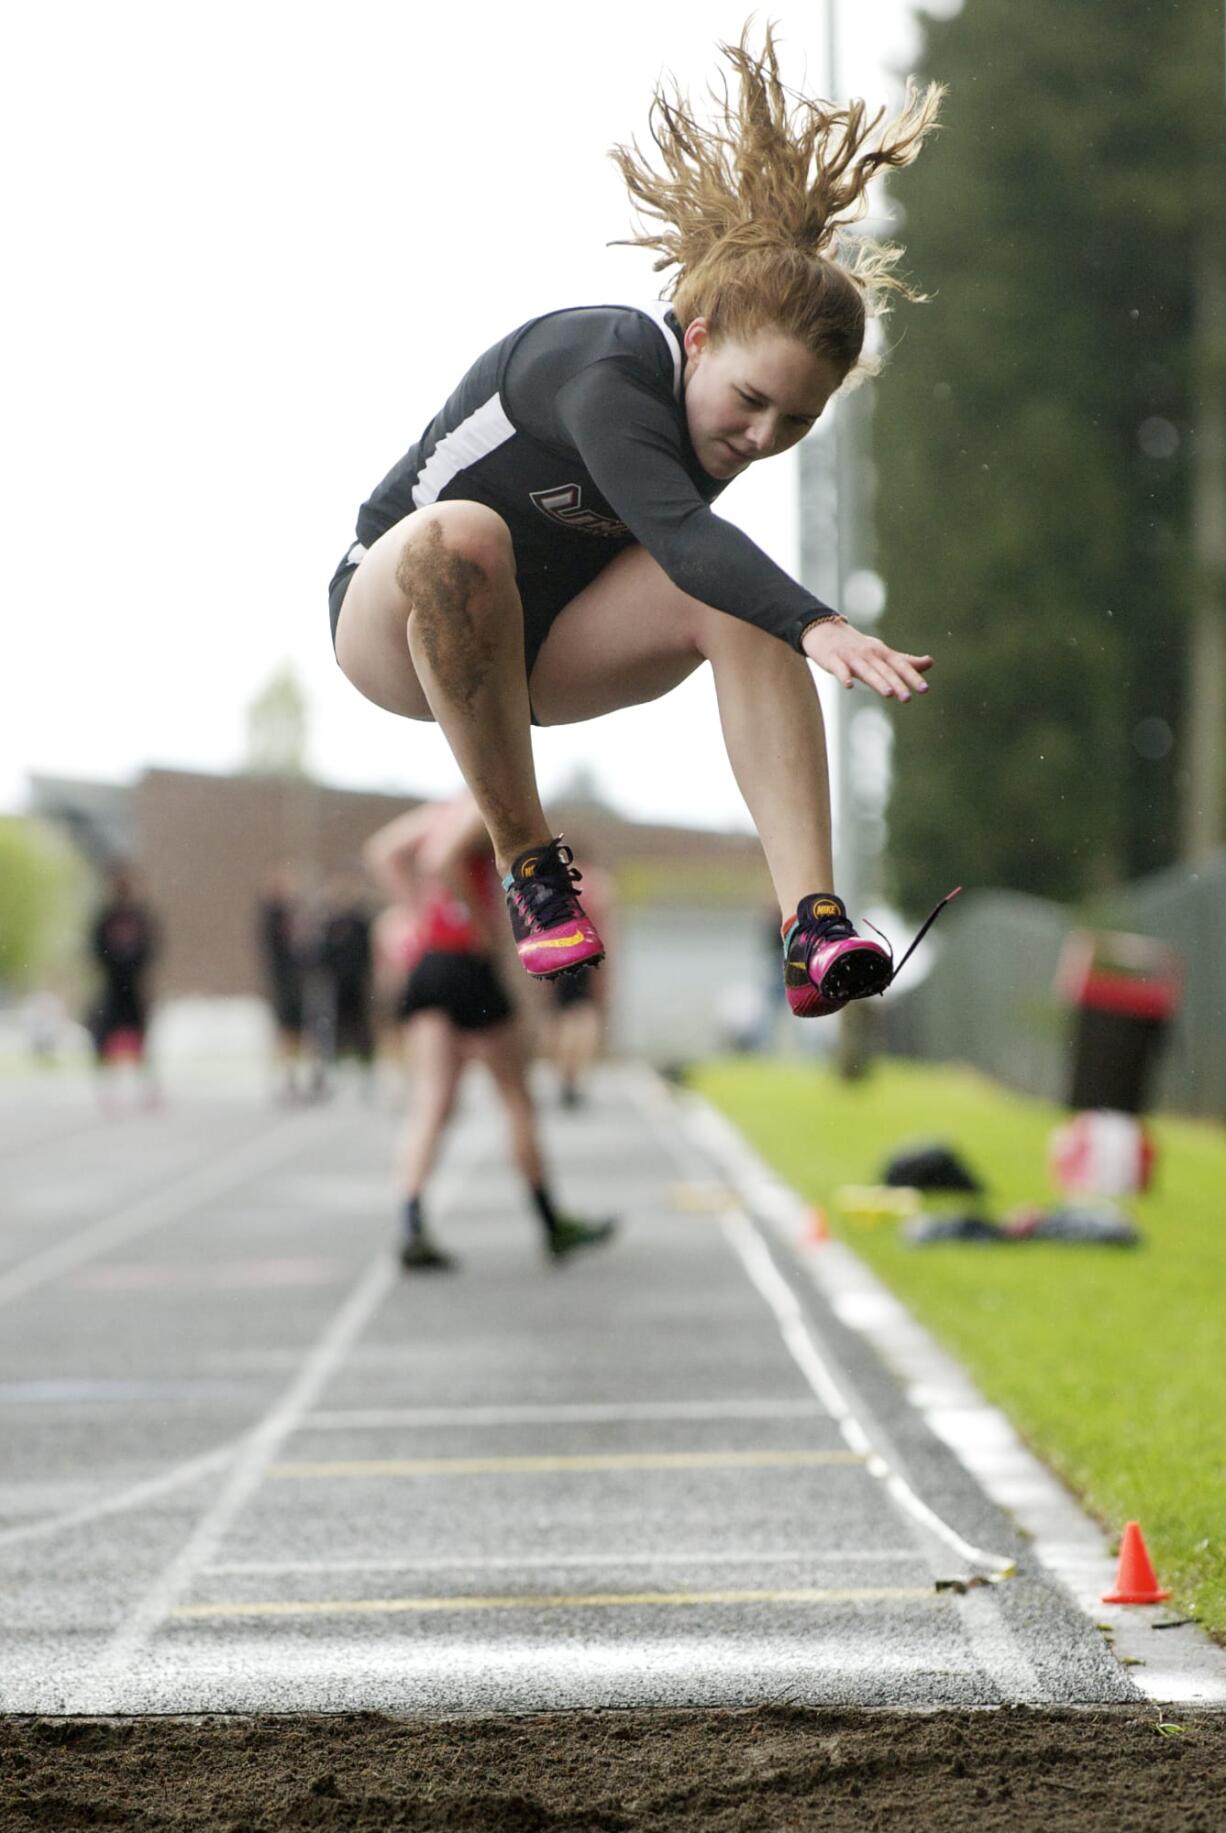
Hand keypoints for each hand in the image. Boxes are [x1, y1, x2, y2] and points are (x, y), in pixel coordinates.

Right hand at [802, 618, 932, 702]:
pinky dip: (844, 676)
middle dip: (897, 683)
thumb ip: (904, 660)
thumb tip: (930, 662)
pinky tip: (848, 685)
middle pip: (885, 670)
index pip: (900, 665)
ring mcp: (850, 656)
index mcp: (881, 653)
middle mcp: (868, 654)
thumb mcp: (881, 652)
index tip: (924, 690)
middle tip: (908, 698)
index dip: (912, 676)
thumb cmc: (856, 647)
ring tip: (888, 693)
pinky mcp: (833, 659)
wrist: (824, 630)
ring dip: (877, 681)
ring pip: (866, 670)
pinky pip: (839, 669)